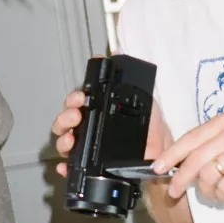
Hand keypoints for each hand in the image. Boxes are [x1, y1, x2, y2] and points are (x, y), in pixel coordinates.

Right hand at [51, 56, 172, 176]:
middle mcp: (89, 127)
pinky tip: (66, 165)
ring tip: (71, 138)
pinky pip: (72, 167)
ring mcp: (87, 146)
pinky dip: (66, 166)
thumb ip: (129, 80)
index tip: (80, 97)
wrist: (161, 154)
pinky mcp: (90, 166)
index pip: (77, 102)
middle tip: (76, 114)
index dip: (74, 98)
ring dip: (63, 138)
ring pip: (64, 141)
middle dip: (66, 116)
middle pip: (65, 120)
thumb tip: (118, 56)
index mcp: (98, 111)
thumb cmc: (151, 128)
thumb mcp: (144, 99)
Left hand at [152, 112, 223, 201]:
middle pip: (194, 157)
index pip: (191, 137)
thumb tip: (189, 156)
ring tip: (212, 193)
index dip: (171, 155)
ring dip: (205, 189)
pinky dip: (221, 195)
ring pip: (207, 173)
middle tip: (174, 191)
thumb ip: (219, 138)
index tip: (158, 167)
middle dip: (179, 177)